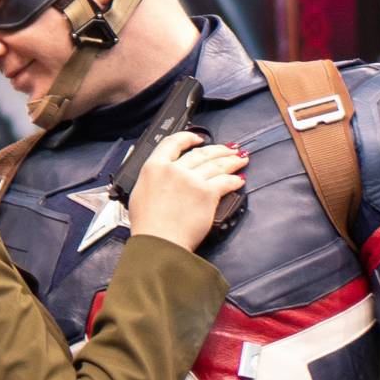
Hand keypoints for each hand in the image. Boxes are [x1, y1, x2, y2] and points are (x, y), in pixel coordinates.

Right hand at [128, 132, 247, 251]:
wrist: (159, 243)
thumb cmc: (148, 226)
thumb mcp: (139, 194)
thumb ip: (152, 180)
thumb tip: (161, 175)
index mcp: (154, 167)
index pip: (173, 142)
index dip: (188, 137)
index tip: (198, 138)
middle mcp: (174, 170)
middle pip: (201, 153)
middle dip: (218, 150)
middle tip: (229, 149)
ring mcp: (192, 180)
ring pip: (216, 164)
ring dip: (231, 161)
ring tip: (240, 159)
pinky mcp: (207, 194)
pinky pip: (225, 181)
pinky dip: (234, 180)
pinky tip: (239, 180)